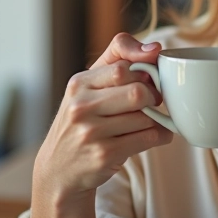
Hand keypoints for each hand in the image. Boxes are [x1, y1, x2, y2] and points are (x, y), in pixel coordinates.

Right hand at [31, 33, 172, 217]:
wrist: (58, 169)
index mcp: (79, 84)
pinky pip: (148, 138)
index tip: (148, 81)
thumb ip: (118, 60)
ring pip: (145, 117)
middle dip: (152, 97)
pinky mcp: (104, 155)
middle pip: (137, 92)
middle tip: (152, 103)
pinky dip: (160, 136)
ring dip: (155, 120)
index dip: (144, 73)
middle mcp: (81, 107)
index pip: (122, 68)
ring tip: (148, 122)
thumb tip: (156, 49)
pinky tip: (155, 135)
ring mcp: (91, 133)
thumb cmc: (82, 121)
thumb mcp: (88, 87)